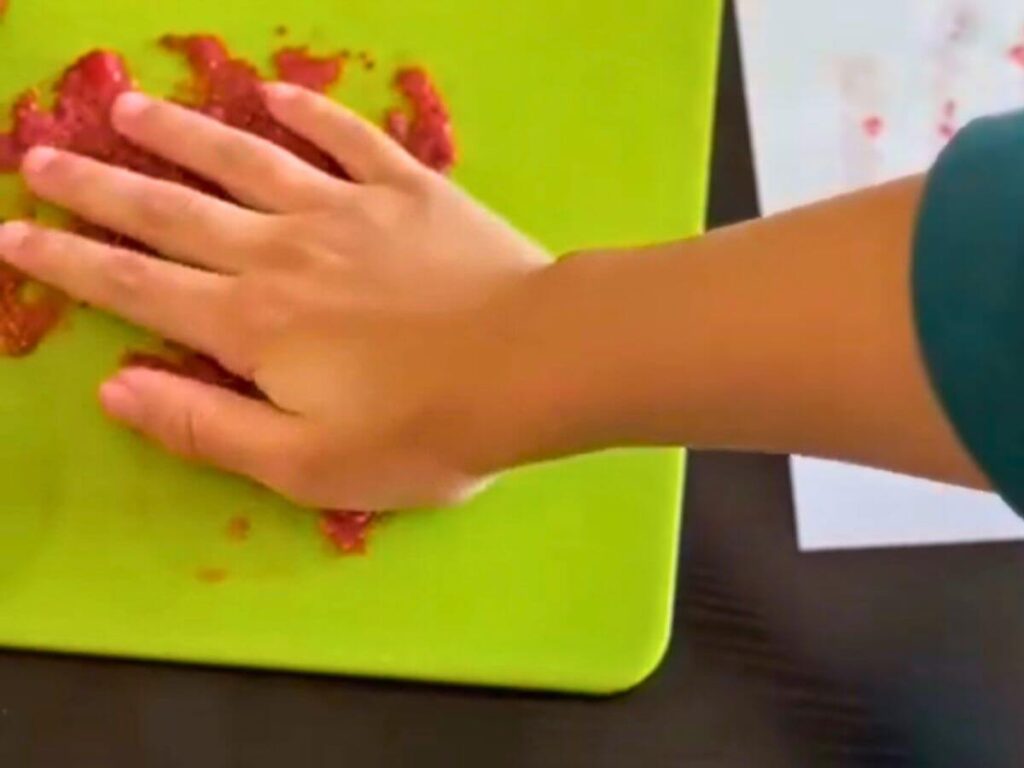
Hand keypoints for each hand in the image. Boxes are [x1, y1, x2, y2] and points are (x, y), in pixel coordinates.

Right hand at [0, 85, 549, 510]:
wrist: (532, 366)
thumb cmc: (423, 431)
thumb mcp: (305, 465)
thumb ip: (205, 427)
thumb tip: (116, 390)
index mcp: (250, 325)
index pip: (135, 288)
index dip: (67, 262)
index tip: (12, 235)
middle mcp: (281, 251)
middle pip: (171, 211)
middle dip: (99, 186)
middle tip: (41, 157)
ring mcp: (345, 210)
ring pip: (244, 160)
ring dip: (182, 134)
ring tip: (131, 109)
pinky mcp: (408, 189)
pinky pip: (346, 138)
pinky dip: (307, 114)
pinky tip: (273, 95)